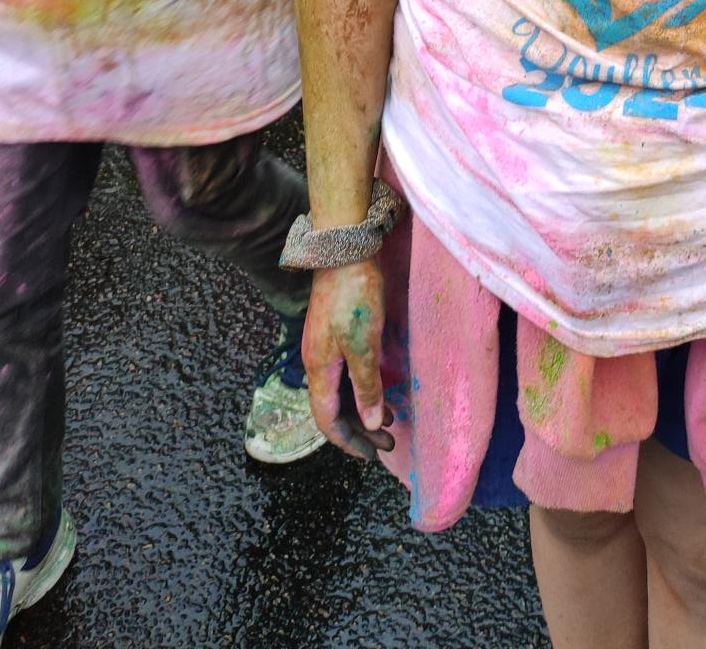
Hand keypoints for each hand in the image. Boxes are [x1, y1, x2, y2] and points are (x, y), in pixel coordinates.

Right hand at [303, 259, 393, 458]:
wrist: (344, 250)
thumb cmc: (355, 296)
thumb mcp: (365, 344)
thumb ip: (367, 386)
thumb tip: (370, 424)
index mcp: (320, 369)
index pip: (327, 420)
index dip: (348, 442)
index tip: (371, 455)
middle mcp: (316, 362)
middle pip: (332, 409)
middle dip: (358, 430)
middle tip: (387, 442)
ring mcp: (323, 347)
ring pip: (338, 392)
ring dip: (361, 410)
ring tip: (388, 419)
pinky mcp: (333, 333)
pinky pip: (343, 374)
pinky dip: (360, 389)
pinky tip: (378, 387)